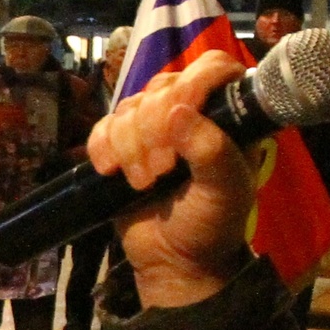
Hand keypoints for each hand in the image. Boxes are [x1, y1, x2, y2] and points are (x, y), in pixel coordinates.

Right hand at [86, 50, 253, 309]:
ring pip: (129, 107)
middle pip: (162, 87)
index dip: (193, 84)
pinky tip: (111, 172)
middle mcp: (191, 112)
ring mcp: (153, 127)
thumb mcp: (225, 192)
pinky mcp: (120, 143)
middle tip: (163, 172)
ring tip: (144, 184)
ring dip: (130, 148)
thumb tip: (179, 112)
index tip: (180, 117)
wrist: (172, 262)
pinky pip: (102, 126)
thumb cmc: (210, 226)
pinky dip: (103, 149)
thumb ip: (211, 151)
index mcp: (227, 116)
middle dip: (154, 130)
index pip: (212, 67)